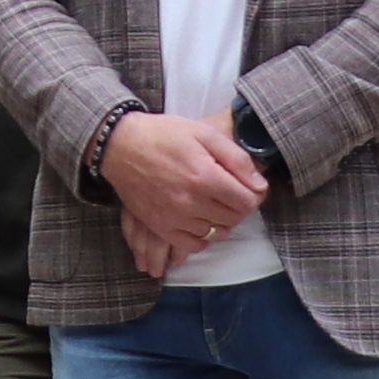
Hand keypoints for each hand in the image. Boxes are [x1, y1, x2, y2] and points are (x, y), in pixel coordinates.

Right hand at [104, 108, 274, 279]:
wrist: (119, 145)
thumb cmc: (162, 135)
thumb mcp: (204, 133)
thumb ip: (236, 158)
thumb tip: (259, 185)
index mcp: (205, 177)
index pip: (247, 202)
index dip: (252, 194)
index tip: (246, 187)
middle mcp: (191, 202)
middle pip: (233, 218)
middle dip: (238, 207)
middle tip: (230, 193)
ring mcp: (174, 217)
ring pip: (215, 233)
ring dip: (221, 222)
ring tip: (213, 205)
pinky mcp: (159, 226)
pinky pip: (192, 245)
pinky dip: (202, 237)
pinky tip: (199, 222)